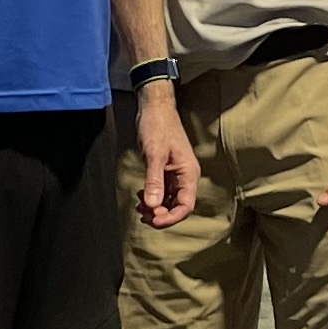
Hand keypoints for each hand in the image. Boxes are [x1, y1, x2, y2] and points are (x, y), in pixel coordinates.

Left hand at [130, 79, 196, 228]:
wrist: (155, 108)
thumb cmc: (158, 126)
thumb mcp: (155, 154)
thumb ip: (154, 181)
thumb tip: (152, 205)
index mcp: (188, 173)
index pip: (186, 205)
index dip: (171, 218)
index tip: (153, 220)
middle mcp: (185, 176)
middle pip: (178, 206)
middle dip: (161, 215)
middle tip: (142, 215)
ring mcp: (175, 174)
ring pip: (169, 201)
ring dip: (155, 208)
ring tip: (139, 208)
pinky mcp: (166, 171)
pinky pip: (162, 192)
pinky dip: (152, 198)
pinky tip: (140, 196)